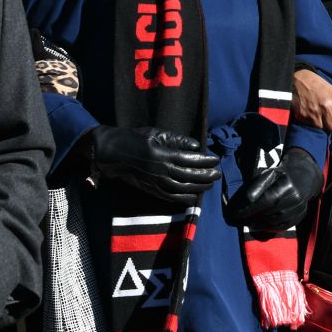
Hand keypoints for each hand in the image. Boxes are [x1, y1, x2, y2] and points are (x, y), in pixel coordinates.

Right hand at [90, 127, 221, 205]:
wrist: (113, 153)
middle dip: (206, 176)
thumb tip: (196, 145)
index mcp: (163, 154)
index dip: (205, 161)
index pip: (190, 160)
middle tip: (217, 174)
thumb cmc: (136, 139)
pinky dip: (185, 199)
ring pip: (183, 189)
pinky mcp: (151, 190)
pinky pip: (171, 198)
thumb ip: (178, 140)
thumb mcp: (157, 133)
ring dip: (199, 188)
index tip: (216, 160)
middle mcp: (161, 171)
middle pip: (189, 176)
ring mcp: (156, 182)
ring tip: (210, 185)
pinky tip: (195, 197)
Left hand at [223, 147, 322, 230]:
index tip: (233, 214)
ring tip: (250, 217)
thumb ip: (255, 186)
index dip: (248, 208)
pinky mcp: (299, 217)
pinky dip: (267, 227)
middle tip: (239, 217)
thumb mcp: (267, 174)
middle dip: (251, 215)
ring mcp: (298, 209)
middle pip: (267, 212)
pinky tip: (260, 222)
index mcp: (286, 184)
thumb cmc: (280, 176)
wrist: (302, 179)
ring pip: (272, 221)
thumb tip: (244, 201)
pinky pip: (279, 227)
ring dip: (258, 221)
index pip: (265, 199)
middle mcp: (295, 197)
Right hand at [293, 68, 331, 132]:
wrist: (297, 79)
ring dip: (322, 123)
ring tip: (319, 114)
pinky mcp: (303, 117)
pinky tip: (310, 113)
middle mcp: (325, 109)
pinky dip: (312, 121)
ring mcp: (313, 114)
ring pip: (322, 128)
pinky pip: (311, 124)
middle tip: (331, 121)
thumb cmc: (316, 83)